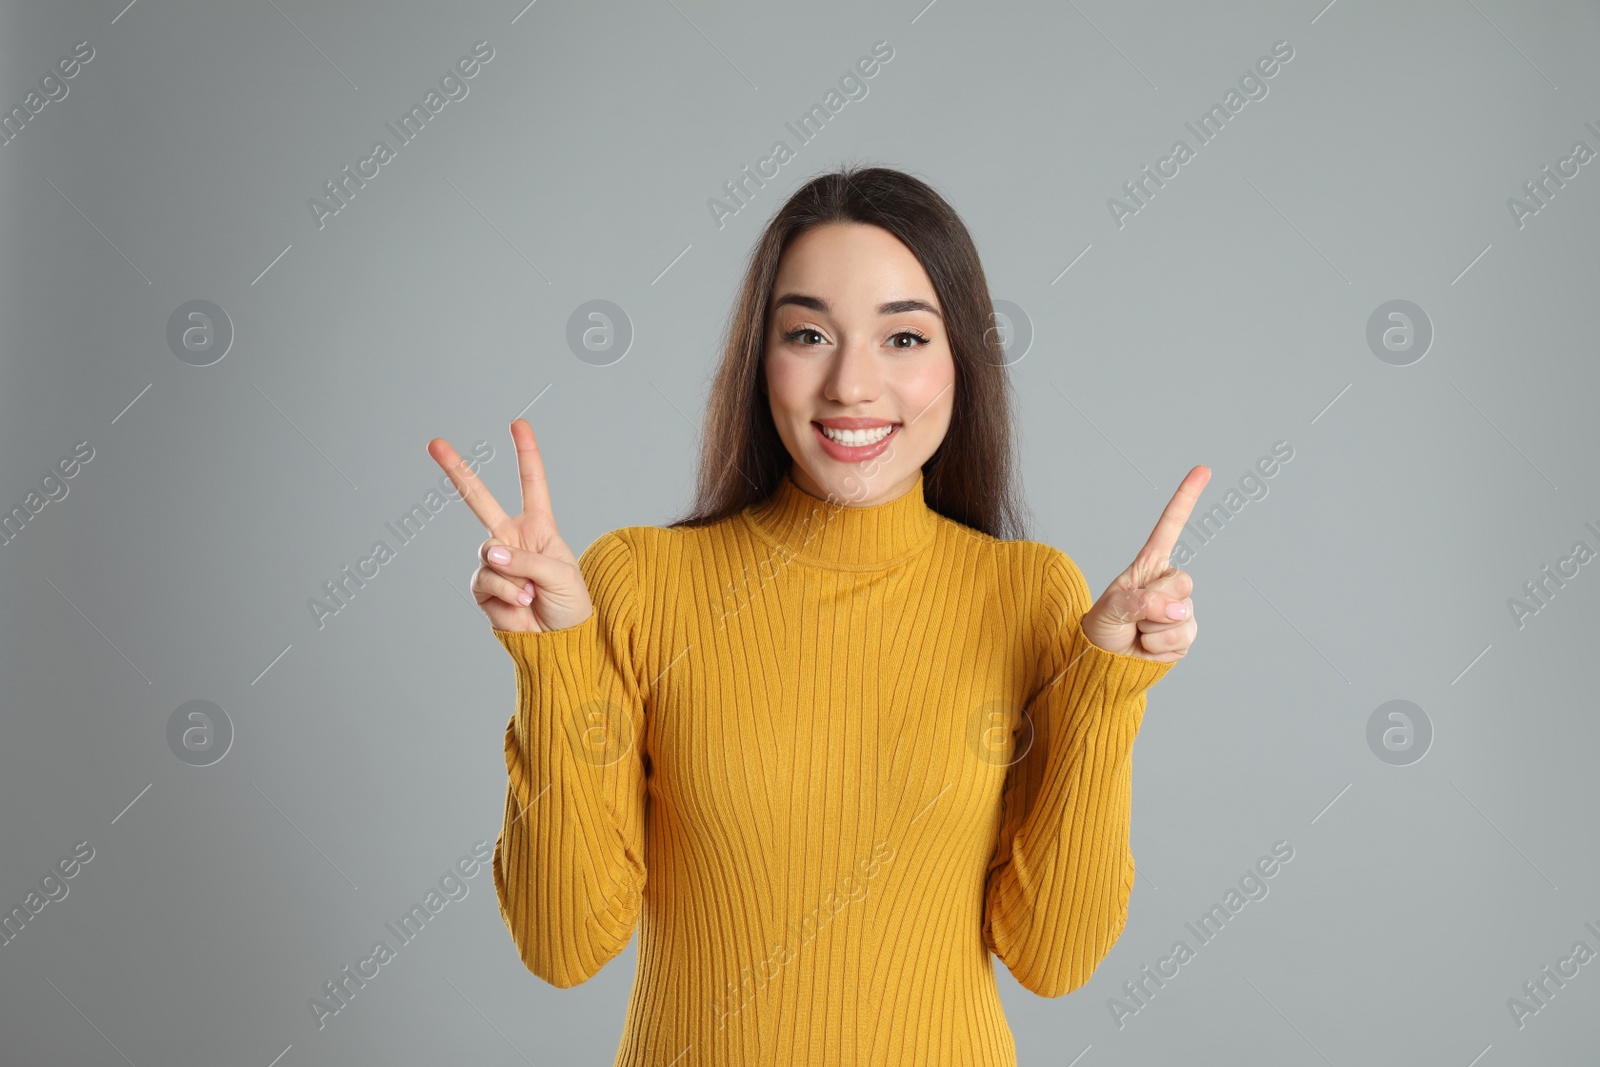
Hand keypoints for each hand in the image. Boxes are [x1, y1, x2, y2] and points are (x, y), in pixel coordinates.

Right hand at [427, 418, 592, 632]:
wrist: (558, 642)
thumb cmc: (569, 604)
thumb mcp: (561, 574)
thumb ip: (527, 559)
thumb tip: (491, 554)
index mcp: (538, 527)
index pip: (531, 483)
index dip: (526, 453)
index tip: (518, 424)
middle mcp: (512, 539)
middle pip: (479, 499)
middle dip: (456, 470)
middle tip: (435, 443)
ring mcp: (495, 562)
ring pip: (487, 552)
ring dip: (513, 577)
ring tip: (531, 594)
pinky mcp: (483, 587)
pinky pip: (484, 579)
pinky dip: (505, 594)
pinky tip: (520, 605)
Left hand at [1079, 465, 1209, 661]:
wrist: (1107, 662)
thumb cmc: (1103, 629)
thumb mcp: (1109, 610)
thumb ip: (1138, 603)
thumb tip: (1176, 609)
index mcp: (1148, 566)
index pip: (1170, 527)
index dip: (1186, 499)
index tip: (1203, 469)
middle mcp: (1168, 583)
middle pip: (1182, 582)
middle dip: (1154, 604)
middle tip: (1133, 616)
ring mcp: (1180, 609)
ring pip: (1182, 615)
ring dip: (1153, 630)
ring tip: (1138, 632)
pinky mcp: (1186, 634)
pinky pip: (1182, 639)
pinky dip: (1159, 647)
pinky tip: (1147, 646)